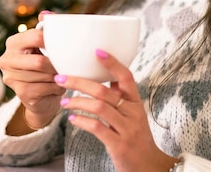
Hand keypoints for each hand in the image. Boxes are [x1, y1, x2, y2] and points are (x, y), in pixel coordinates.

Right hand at [0, 11, 63, 128]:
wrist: (43, 96)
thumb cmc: (46, 65)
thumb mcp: (46, 46)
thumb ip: (46, 28)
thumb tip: (45, 15)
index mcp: (13, 42)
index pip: (35, 37)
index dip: (53, 41)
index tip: (65, 45)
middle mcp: (6, 59)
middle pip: (39, 61)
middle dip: (56, 65)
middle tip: (66, 65)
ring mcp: (10, 78)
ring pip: (44, 76)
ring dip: (58, 77)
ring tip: (62, 76)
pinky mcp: (20, 93)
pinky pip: (45, 88)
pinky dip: (57, 88)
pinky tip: (58, 86)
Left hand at [54, 49, 178, 171]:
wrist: (149, 166)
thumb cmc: (136, 138)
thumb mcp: (132, 114)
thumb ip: (121, 97)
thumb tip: (106, 77)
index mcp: (135, 102)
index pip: (126, 76)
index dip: (113, 63)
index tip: (97, 51)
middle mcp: (132, 112)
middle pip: (104, 91)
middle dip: (79, 82)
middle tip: (61, 78)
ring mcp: (126, 129)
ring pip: (99, 107)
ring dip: (77, 102)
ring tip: (64, 101)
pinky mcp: (119, 145)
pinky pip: (98, 128)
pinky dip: (82, 121)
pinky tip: (72, 119)